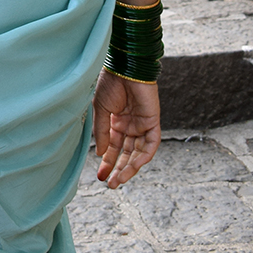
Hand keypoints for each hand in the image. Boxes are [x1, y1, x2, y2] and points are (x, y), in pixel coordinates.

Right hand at [92, 71, 159, 187]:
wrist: (125, 68)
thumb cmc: (110, 84)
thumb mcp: (101, 110)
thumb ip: (102, 132)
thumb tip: (100, 154)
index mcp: (115, 122)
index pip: (113, 147)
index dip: (107, 161)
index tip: (100, 175)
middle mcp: (129, 126)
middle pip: (125, 153)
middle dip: (118, 169)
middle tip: (110, 184)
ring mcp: (141, 125)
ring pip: (137, 153)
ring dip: (129, 167)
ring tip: (118, 180)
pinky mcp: (153, 123)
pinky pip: (151, 144)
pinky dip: (143, 156)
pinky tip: (132, 165)